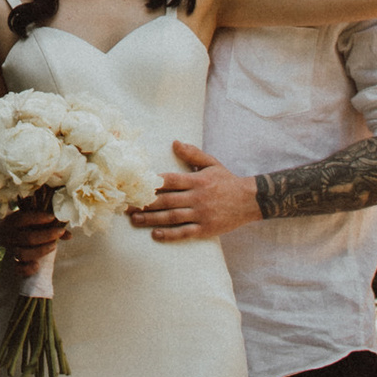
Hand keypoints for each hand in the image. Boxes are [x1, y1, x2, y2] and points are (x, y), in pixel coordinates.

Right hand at [3, 197, 63, 263]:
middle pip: (27, 238)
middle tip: (60, 231)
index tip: (52, 217)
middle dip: (46, 235)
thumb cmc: (23, 222)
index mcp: (12, 221)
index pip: (23, 219)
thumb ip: (48, 222)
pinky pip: (17, 269)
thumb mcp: (31, 217)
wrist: (0, 231)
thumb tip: (69, 235)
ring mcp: (11, 249)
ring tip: (53, 246)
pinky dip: (27, 269)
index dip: (38, 218)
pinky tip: (37, 265)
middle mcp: (10, 236)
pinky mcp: (13, 261)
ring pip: (22, 254)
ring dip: (40, 251)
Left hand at [129, 141, 259, 241]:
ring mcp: (201, 214)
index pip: (170, 181)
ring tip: (135, 220)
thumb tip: (174, 143)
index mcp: (197, 180)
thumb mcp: (211, 163)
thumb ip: (192, 154)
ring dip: (152, 219)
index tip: (135, 186)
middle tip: (126, 206)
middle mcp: (197, 197)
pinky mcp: (206, 228)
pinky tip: (155, 234)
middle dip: (145, 204)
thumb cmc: (227, 181)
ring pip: (172, 217)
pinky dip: (169, 234)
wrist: (249, 200)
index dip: (152, 184)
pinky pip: (184, 232)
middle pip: (166, 201)